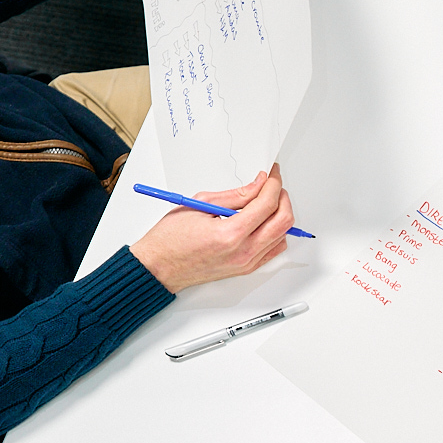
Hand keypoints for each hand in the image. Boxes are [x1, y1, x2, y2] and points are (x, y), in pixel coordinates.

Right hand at [128, 165, 296, 290]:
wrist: (159, 267)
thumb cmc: (170, 239)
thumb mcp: (200, 205)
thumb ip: (235, 195)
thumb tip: (257, 185)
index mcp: (230, 234)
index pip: (267, 204)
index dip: (273, 183)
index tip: (271, 174)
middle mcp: (242, 252)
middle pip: (283, 221)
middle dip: (282, 197)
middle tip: (273, 185)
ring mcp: (247, 263)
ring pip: (282, 236)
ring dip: (280, 215)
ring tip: (266, 201)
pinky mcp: (246, 269)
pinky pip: (274, 250)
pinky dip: (275, 233)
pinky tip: (264, 222)